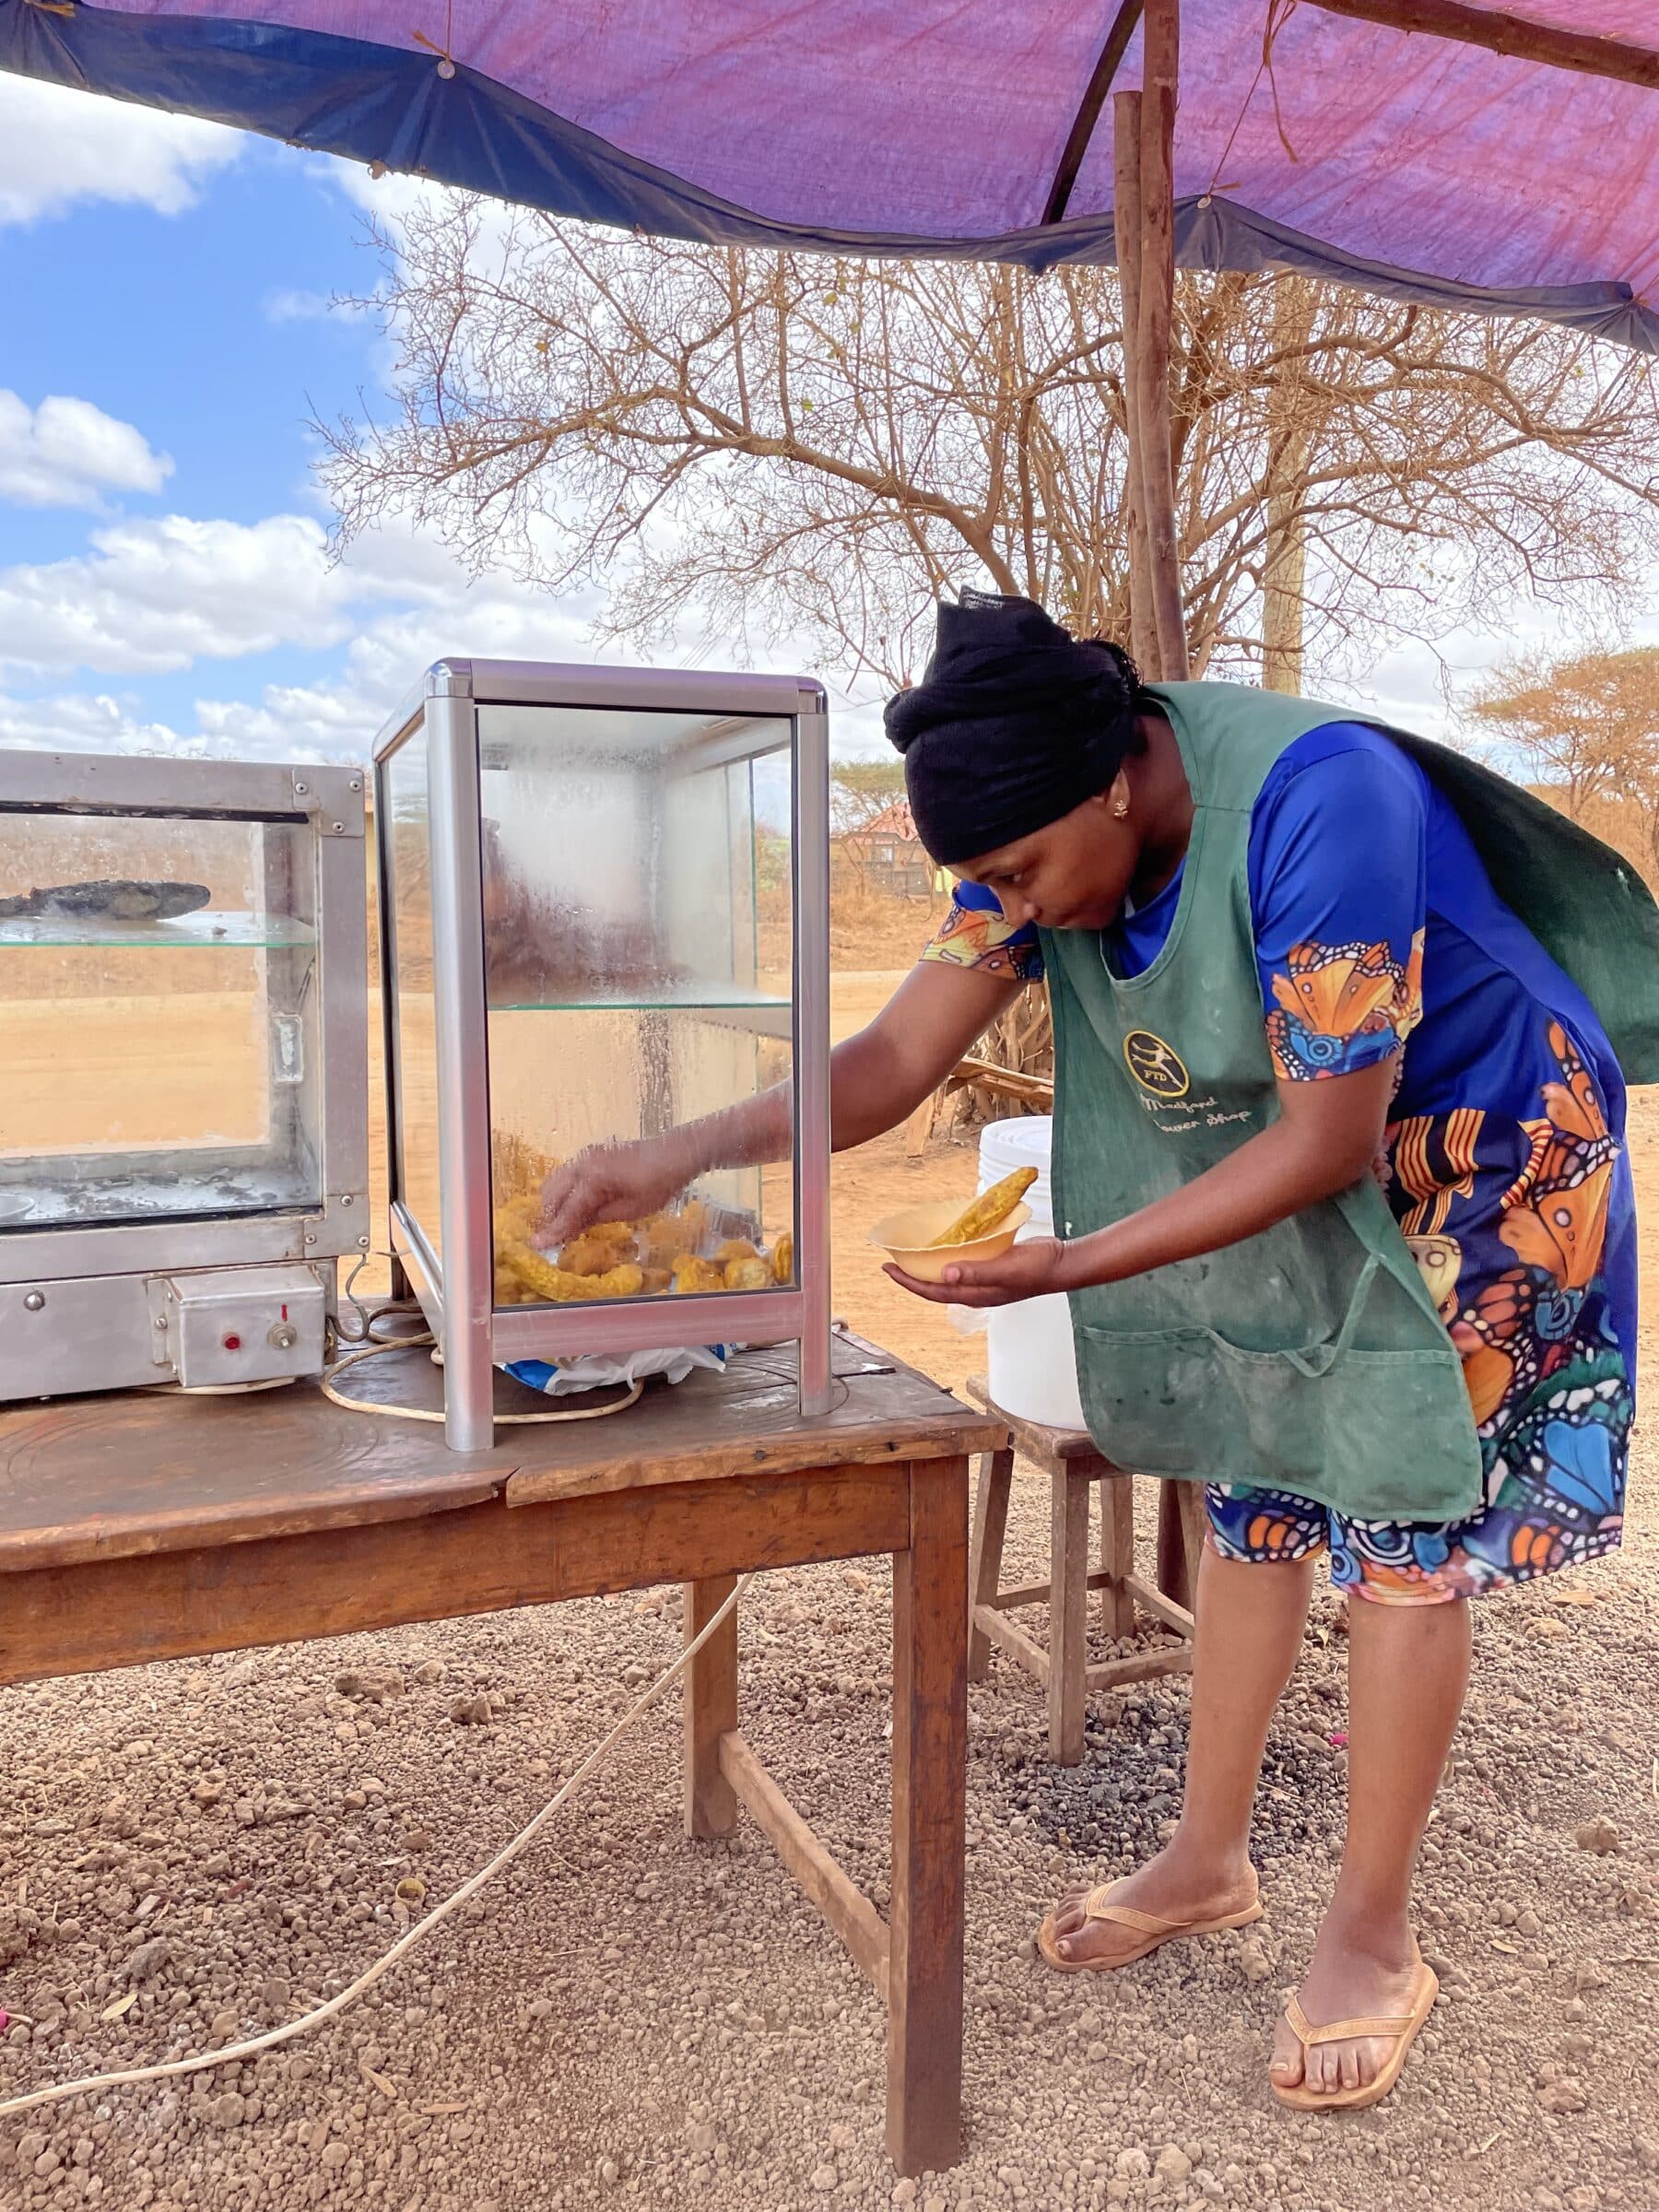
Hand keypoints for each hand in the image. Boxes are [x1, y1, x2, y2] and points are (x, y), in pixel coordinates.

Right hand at [539, 1137, 694, 1244]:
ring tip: (564, 1225)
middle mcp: (582, 1163)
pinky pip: (567, 1175)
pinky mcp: (590, 1155)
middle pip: (552, 1193)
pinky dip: (565, 1192)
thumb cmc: (658, 1184)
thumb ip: (596, 1218)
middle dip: (549, 1217)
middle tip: (553, 1239)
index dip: (553, 1230)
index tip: (537, 1246)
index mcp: (593, 1177)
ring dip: (555, 1204)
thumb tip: (570, 1230)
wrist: (675, 1153)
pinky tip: (576, 1209)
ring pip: (555, 1182)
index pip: (567, 1210)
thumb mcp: (630, 1210)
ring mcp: (585, 1156)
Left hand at [884, 1235, 1076, 1307]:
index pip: (932, 1291)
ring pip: (948, 1274)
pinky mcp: (992, 1265)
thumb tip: (945, 1274)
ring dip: (929, 1265)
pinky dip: (949, 1254)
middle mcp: (975, 1289)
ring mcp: (984, 1278)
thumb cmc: (1036, 1270)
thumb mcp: (1005, 1270)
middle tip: (891, 1261)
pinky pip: (964, 1262)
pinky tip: (946, 1242)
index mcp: (974, 1294)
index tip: (888, 1269)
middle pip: (935, 1285)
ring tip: (912, 1253)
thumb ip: (976, 1272)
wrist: (1060, 1263)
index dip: (908, 1282)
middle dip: (911, 1275)